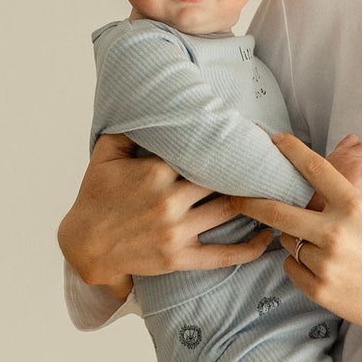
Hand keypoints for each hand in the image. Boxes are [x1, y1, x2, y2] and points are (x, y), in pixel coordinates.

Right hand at [57, 132, 272, 298]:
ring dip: (255, 201)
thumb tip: (151, 103)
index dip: (228, 140)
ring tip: (277, 189)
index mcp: (155, 172)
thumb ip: (128, 128)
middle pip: (223, 179)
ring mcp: (176, 232)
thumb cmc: (95, 198)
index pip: (202, 149)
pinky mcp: (179, 258)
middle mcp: (169, 201)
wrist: (84, 247)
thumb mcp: (105, 156)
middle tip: (272, 158)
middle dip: (248, 167)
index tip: (250, 131)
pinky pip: (223, 255)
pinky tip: (268, 237)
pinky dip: (250, 248)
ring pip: (229, 211)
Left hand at [226, 132, 361, 361]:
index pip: (315, 170)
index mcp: (354, 208)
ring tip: (316, 242)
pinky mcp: (319, 289)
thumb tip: (344, 169)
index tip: (274, 140)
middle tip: (235, 195)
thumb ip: (361, 191)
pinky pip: (291, 267)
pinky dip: (298, 263)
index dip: (291, 151)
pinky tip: (319, 265)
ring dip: (292, 236)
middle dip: (250, 200)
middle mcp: (335, 233)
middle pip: (277, 210)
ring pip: (286, 240)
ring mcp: (325, 263)